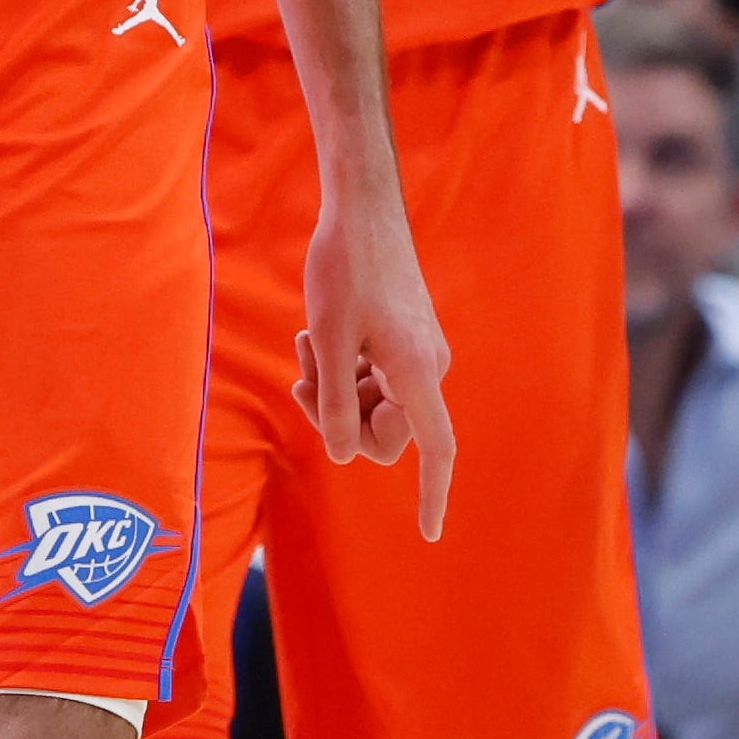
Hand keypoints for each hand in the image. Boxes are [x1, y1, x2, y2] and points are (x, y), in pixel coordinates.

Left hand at [291, 186, 458, 538]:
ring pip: (374, 401)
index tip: (429, 532)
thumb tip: (342, 454)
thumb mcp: (327, 339)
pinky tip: (315, 335)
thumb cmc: (343, 267)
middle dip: (342, 417)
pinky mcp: (406, 336)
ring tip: (305, 345)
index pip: (436, 449)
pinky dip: (345, 367)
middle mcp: (428, 366)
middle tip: (302, 382)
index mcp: (417, 372)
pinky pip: (375, 375)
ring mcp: (419, 350)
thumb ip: (333, 403)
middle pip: (388, 430)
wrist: (361, 205)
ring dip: (336, 387)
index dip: (433, 494)